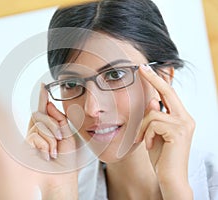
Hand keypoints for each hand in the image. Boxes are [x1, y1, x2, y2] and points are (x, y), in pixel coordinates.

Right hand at [26, 83, 77, 199]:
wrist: (61, 177)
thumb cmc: (65, 159)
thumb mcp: (67, 135)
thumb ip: (59, 119)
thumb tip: (48, 105)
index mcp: (47, 128)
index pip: (43, 110)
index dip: (42, 96)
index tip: (43, 85)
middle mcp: (35, 131)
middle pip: (39, 114)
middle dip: (53, 124)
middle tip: (60, 139)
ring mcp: (28, 139)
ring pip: (38, 125)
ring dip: (51, 139)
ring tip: (53, 152)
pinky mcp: (23, 146)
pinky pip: (34, 136)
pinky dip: (45, 146)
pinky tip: (46, 156)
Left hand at [136, 64, 194, 198]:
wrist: (170, 177)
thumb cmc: (162, 157)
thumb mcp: (155, 135)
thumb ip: (155, 119)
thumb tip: (152, 102)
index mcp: (181, 118)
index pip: (169, 94)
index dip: (158, 80)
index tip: (146, 69)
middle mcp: (186, 118)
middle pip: (168, 92)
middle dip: (153, 78)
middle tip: (141, 67)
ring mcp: (184, 124)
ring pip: (153, 114)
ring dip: (142, 128)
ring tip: (142, 141)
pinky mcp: (179, 132)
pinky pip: (153, 124)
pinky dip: (145, 135)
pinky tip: (148, 146)